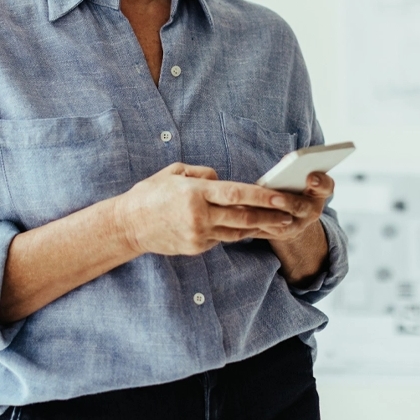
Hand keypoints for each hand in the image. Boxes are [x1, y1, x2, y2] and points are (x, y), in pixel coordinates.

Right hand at [112, 162, 297, 256]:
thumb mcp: (175, 172)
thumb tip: (222, 180)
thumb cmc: (151, 193)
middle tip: (291, 214)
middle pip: (243, 217)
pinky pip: (221, 238)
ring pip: (236, 231)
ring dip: (259, 227)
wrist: (129, 225)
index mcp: (195, 192)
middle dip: (270, 216)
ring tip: (279, 223)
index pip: (236, 194)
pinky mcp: (196, 248)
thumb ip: (202, 174)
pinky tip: (250, 229)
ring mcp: (198, 235)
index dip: (262, 196)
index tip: (281, 197)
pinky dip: (236, 232)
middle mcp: (199, 215)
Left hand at [247, 171, 332, 243]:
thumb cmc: (295, 186)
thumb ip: (296, 169)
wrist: (295, 215)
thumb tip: (284, 163)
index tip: (311, 177)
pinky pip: (266, 230)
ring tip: (251, 208)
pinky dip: (253, 224)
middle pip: (301, 207)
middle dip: (288, 202)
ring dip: (266, 217)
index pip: (326, 186)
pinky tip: (240, 216)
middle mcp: (311, 211)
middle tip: (276, 198)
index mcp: (318, 193)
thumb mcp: (300, 176)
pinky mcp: (280, 234)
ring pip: (281, 224)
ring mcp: (296, 226)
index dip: (320, 182)